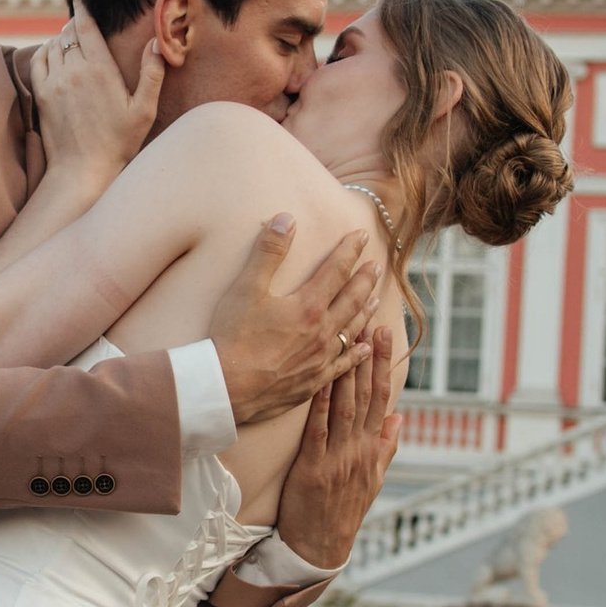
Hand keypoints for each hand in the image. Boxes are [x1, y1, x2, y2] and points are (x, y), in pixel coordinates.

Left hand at [28, 0, 160, 194]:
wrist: (83, 170)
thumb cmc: (119, 143)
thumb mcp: (144, 110)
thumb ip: (152, 74)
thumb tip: (156, 42)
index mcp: (100, 70)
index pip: (86, 27)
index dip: (83, 9)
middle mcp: (74, 70)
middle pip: (69, 32)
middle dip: (75, 23)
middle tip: (82, 21)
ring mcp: (55, 82)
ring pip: (53, 44)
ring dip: (62, 37)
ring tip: (71, 38)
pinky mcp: (42, 94)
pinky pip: (39, 60)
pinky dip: (46, 51)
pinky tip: (54, 53)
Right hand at [209, 219, 384, 429]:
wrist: (228, 388)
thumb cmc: (233, 337)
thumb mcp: (246, 287)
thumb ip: (269, 252)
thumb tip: (287, 219)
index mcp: (308, 305)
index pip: (336, 270)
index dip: (349, 250)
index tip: (361, 235)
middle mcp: (322, 331)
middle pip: (352, 299)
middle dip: (365, 278)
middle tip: (376, 265)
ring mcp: (321, 358)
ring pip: (352, 329)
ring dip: (366, 311)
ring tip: (377, 298)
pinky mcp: (314, 381)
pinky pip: (344, 364)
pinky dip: (358, 353)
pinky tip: (365, 348)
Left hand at [275, 328, 402, 570]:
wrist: (321, 547)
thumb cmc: (343, 512)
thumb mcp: (373, 480)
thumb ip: (386, 446)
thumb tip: (400, 417)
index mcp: (372, 448)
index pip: (382, 397)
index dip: (384, 364)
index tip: (385, 333)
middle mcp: (359, 449)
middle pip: (366, 394)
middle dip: (368, 356)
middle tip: (370, 321)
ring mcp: (337, 458)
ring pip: (345, 406)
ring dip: (347, 371)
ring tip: (347, 339)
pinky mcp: (313, 468)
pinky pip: (317, 430)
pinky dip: (320, 403)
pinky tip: (320, 379)